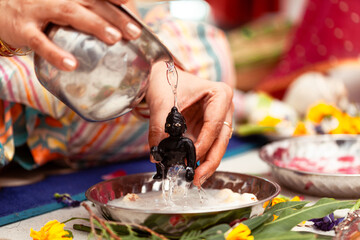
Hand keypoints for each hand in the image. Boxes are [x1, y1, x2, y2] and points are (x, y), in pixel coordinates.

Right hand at [0, 0, 140, 70]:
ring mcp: (38, 9)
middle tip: (135, 32)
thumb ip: (83, 10)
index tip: (131, 5)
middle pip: (89, 2)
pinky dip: (55, 53)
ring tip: (114, 38)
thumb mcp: (60, 4)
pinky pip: (39, 41)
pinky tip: (72, 65)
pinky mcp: (23, 28)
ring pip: (68, 13)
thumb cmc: (38, 8)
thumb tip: (115, 26)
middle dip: (114, 16)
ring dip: (94, 25)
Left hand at [146, 62, 233, 186]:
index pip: (215, 124)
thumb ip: (160, 127)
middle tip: (197, 177)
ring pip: (216, 146)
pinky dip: (200, 159)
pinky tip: (192, 171)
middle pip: (221, 139)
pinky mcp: (207, 129)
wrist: (162, 76)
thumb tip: (157, 155)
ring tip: (194, 179)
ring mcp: (217, 120)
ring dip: (206, 163)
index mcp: (220, 94)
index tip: (192, 157)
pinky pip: (207, 147)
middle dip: (210, 161)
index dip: (204, 143)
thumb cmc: (167, 80)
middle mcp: (224, 108)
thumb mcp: (162, 101)